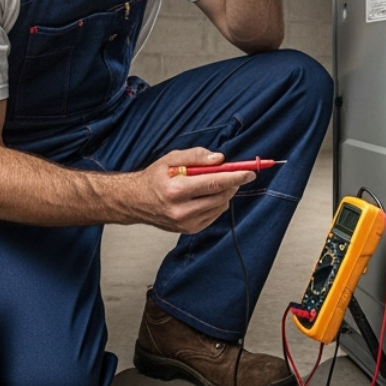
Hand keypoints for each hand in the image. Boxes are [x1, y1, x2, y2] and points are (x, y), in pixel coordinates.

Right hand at [128, 148, 252, 232]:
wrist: (136, 202)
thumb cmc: (154, 179)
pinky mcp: (190, 230)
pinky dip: (217, 202)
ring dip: (225, 193)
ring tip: (213, 182)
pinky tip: (206, 195)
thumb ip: (196, 156)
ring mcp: (186, 223)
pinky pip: (214, 214)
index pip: (214, 183)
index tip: (250, 172)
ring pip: (220, 206)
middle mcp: (181, 211)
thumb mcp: (170, 159)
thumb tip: (219, 159)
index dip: (235, 177)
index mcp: (176, 191)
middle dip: (233, 183)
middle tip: (236, 173)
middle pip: (221, 196)